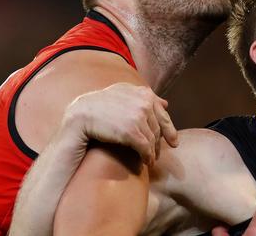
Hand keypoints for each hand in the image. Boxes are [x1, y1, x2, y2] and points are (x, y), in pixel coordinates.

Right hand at [62, 82, 177, 164]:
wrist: (81, 115)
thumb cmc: (99, 106)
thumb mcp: (122, 93)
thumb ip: (143, 97)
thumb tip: (165, 103)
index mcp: (143, 93)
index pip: (162, 113)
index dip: (169, 129)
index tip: (174, 142)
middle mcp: (143, 102)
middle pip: (158, 127)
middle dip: (159, 143)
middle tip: (156, 155)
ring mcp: (138, 116)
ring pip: (153, 139)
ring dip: (153, 152)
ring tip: (150, 160)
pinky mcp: (132, 131)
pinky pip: (146, 148)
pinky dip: (147, 157)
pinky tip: (145, 163)